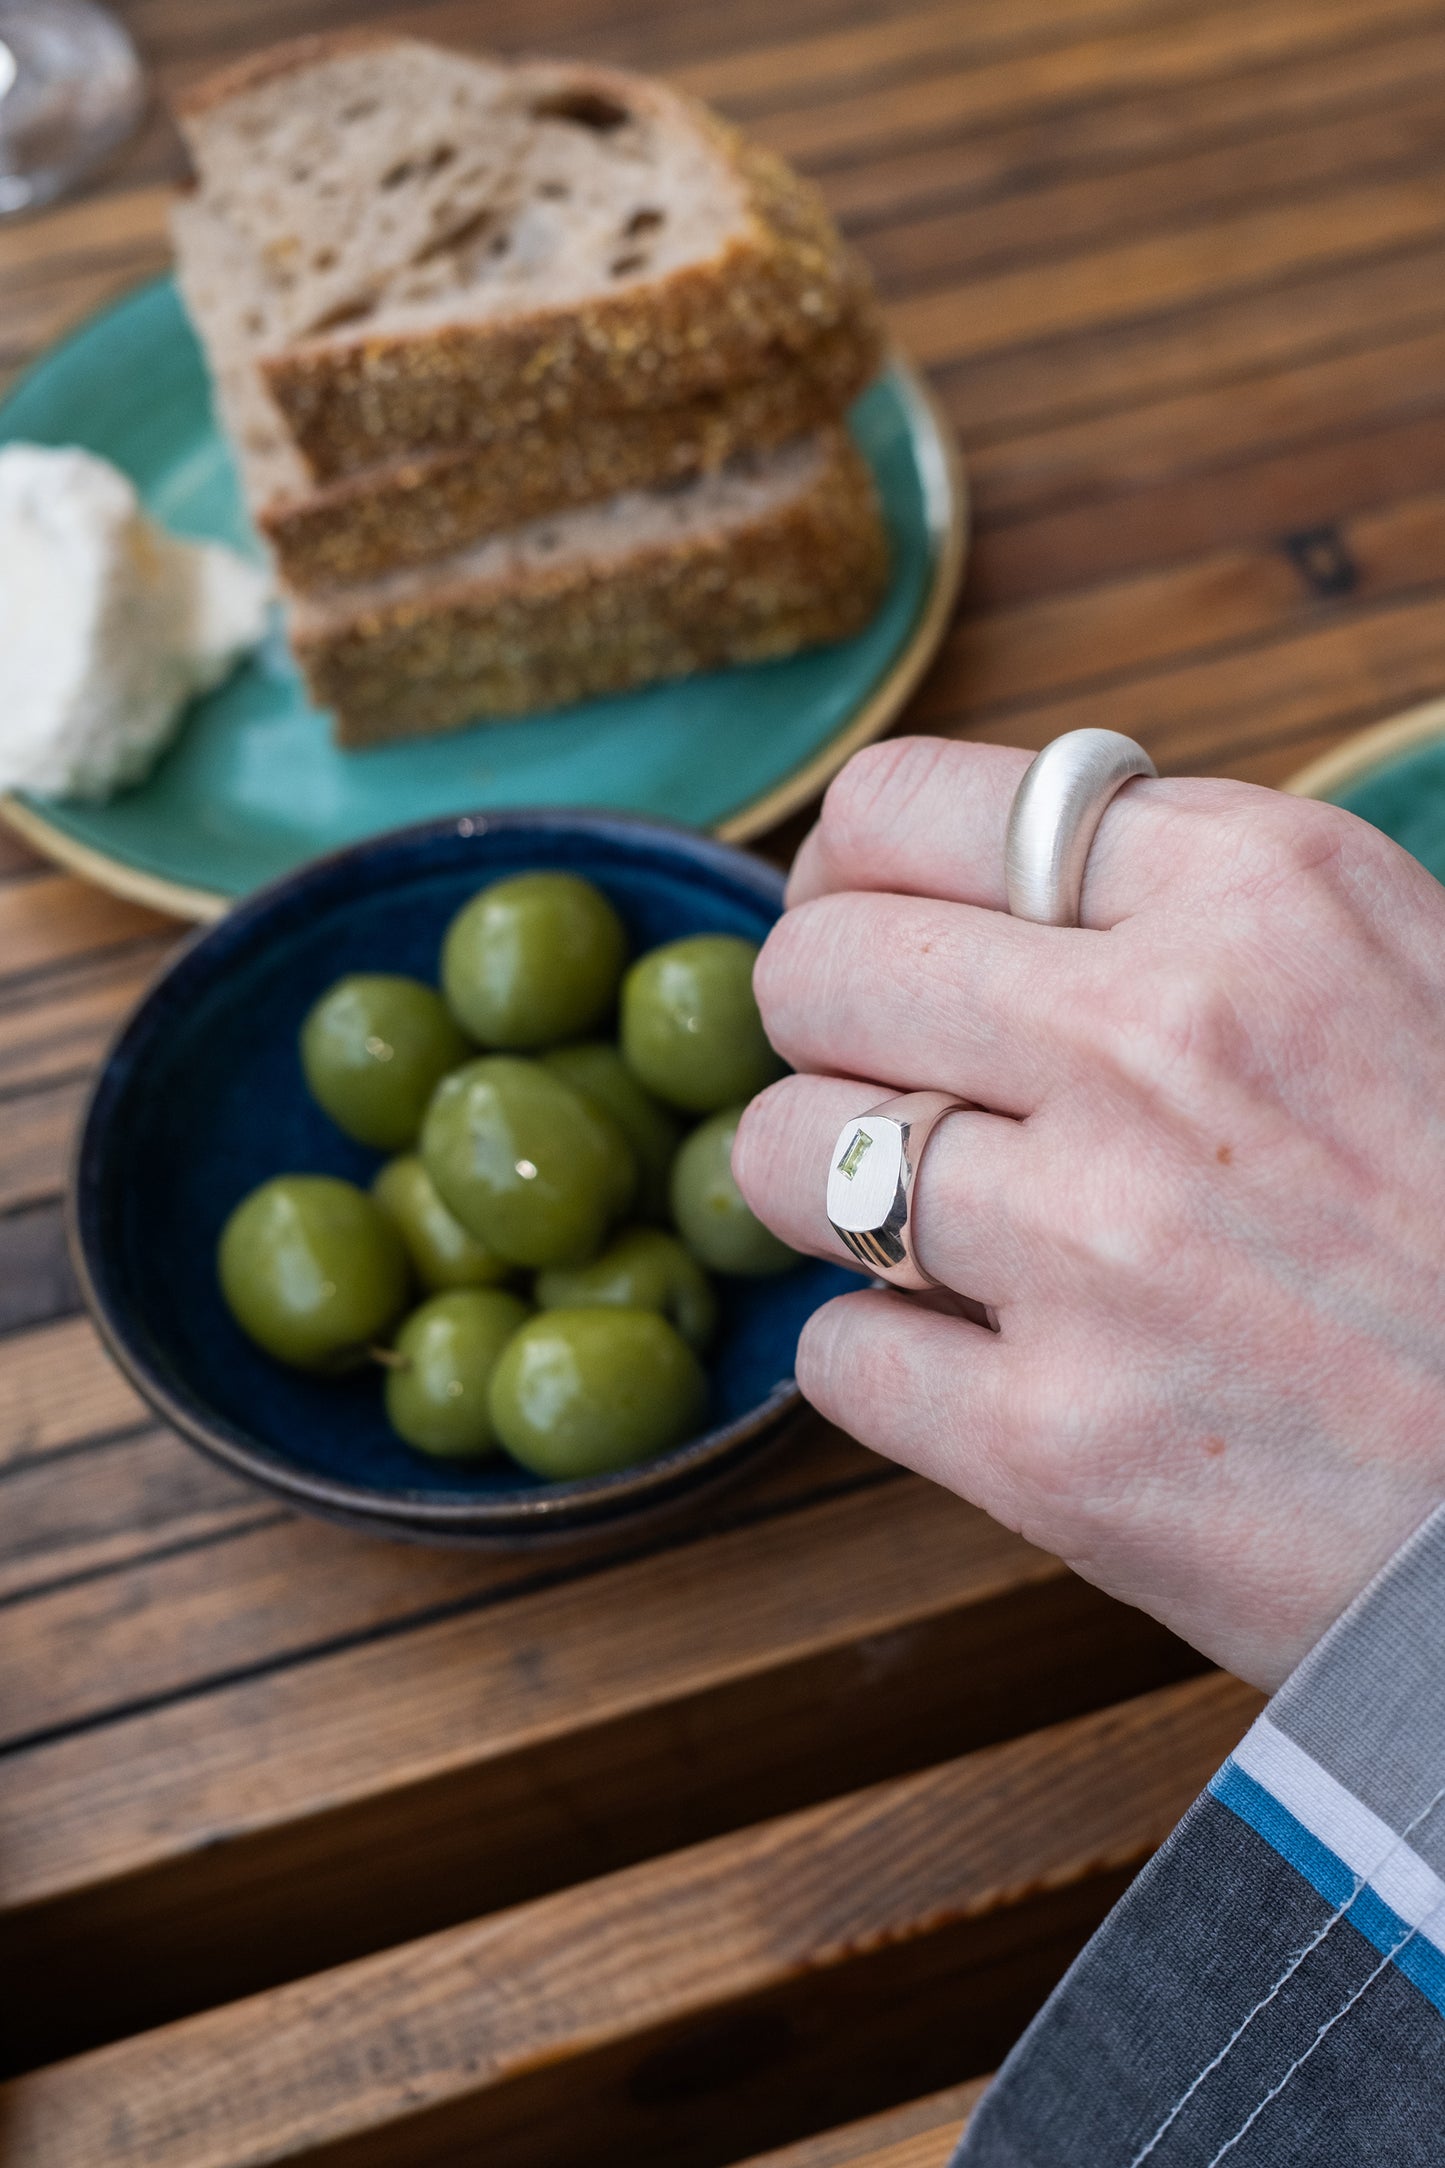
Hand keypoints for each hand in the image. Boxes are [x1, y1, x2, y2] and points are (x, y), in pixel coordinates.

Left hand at [733, 737, 1444, 1689]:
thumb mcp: (1408, 974)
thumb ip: (1199, 902)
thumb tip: (981, 880)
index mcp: (1261, 893)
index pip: (907, 806)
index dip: (846, 872)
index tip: (861, 927)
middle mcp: (1160, 1043)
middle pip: (815, 973)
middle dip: (822, 1028)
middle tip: (884, 1081)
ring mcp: (1098, 1247)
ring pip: (788, 1156)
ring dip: (833, 1191)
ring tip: (931, 1226)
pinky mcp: (1056, 1443)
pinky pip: (838, 1355)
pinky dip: (887, 1361)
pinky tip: (984, 1361)